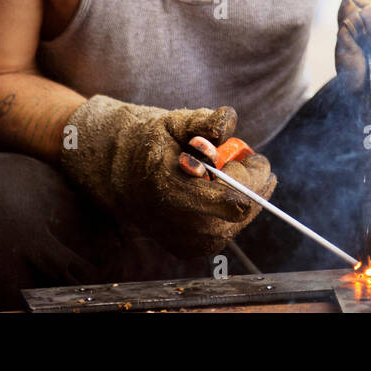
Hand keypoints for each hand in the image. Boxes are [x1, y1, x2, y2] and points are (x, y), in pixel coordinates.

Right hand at [59, 96, 276, 257]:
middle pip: (244, 209)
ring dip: (244, 193)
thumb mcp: (174, 121)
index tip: (249, 154)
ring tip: (225, 172)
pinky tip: (222, 189)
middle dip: (251, 180)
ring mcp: (185, 242)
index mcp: (171, 189)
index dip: (250, 173)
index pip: (233, 200)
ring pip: (241, 220)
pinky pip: (229, 229)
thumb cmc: (152, 143)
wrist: (120, 175)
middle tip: (238, 159)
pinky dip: (234, 207)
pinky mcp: (190, 250)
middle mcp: (179, 224)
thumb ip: (203, 121)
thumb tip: (226, 126)